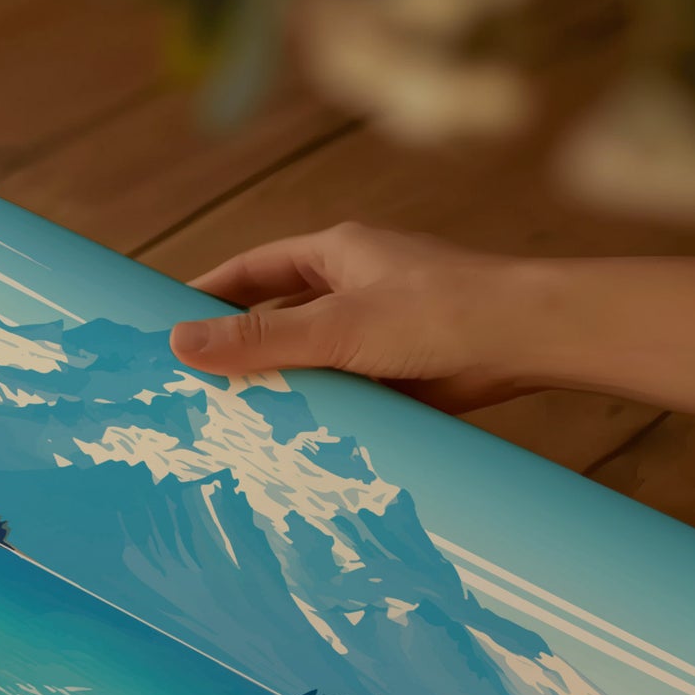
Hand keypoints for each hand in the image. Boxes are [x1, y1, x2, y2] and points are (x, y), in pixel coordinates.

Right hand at [169, 222, 536, 410]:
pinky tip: (288, 441)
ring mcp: (377, 331)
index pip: (253, 269)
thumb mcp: (336, 326)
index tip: (166, 323)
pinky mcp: (397, 372)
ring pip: (308, 358)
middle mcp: (355, 287)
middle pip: (277, 315)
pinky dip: (315, 411)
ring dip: (277, 385)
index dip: (208, 293)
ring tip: (227, 421)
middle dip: (237, 346)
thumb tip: (177, 343)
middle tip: (188, 383)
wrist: (529, 341)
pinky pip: (340, 391)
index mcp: (338, 254)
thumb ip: (259, 339)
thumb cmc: (440, 312)